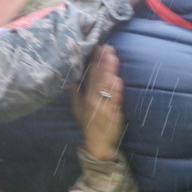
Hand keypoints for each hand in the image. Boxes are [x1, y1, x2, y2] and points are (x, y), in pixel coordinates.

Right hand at [72, 45, 124, 161]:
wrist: (98, 143)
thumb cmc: (89, 124)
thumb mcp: (78, 109)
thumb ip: (76, 94)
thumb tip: (74, 81)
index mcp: (87, 97)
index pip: (91, 76)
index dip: (94, 62)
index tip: (98, 49)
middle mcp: (94, 100)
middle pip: (99, 78)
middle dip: (103, 63)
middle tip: (108, 48)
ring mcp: (104, 106)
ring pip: (106, 87)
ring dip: (110, 73)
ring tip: (113, 59)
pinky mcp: (113, 114)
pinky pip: (114, 101)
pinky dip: (116, 92)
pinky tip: (117, 81)